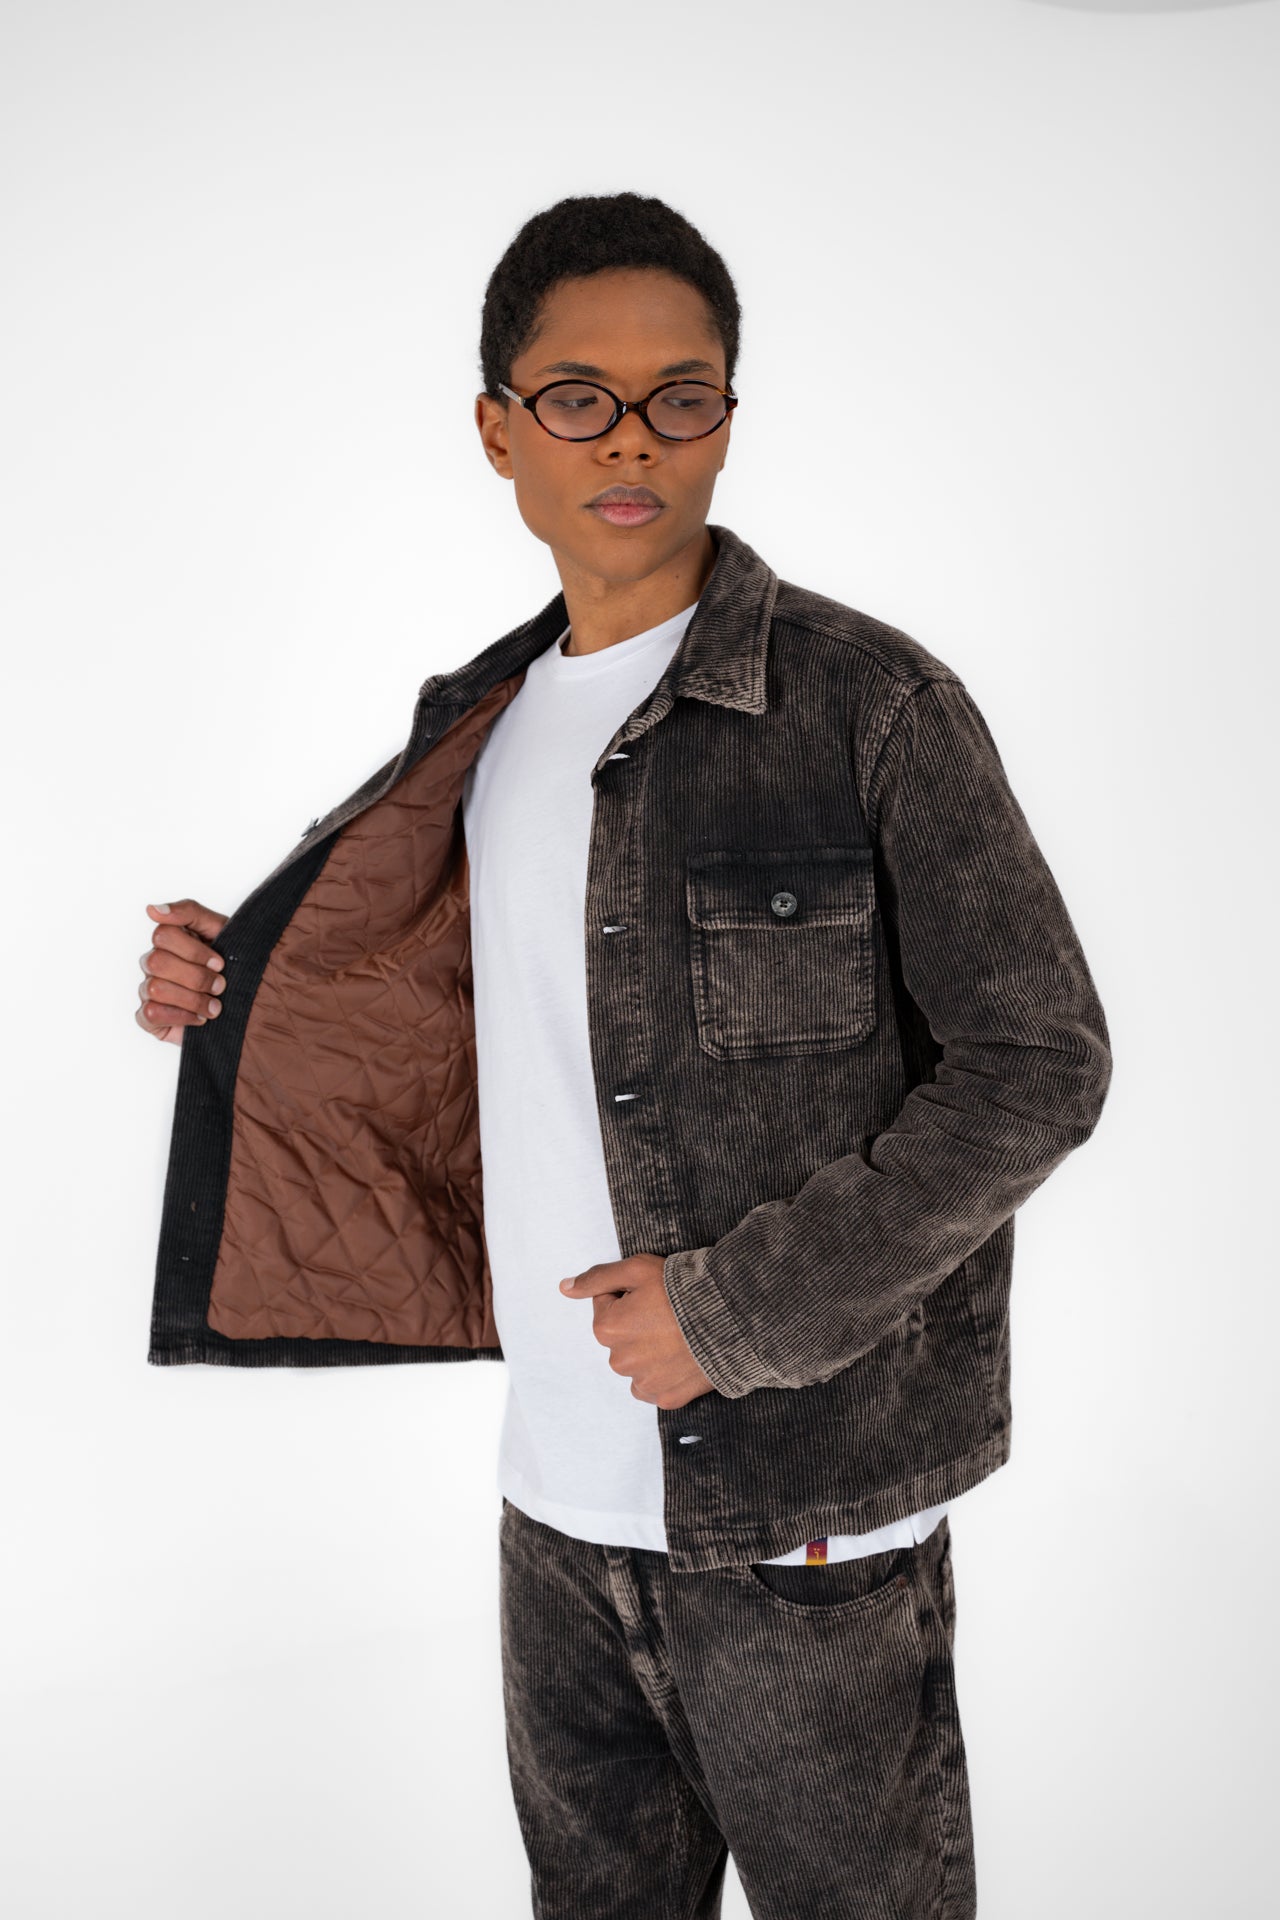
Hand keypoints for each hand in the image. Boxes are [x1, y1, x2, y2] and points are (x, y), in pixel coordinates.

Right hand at [136, 899, 229, 1045]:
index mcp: (170, 940)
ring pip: (155, 988)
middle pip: (157, 962)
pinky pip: (149, 1014)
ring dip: (192, 999)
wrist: (254, 1001)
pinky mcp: (149, 1017)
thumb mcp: (221, 930)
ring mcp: (149, 990)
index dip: (194, 951)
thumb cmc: (234, 963)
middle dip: (196, 977)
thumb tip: (154, 910)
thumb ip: (189, 912)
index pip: (163, 935)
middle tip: (220, 986)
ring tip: (214, 1006)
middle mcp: (155, 963)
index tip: (219, 963)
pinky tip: (199, 1018)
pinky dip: (179, 1017)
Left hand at [558, 1253, 716, 1409]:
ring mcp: (643, 1382)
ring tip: (679, 1333)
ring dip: (650, 1349)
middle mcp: (618, 1361)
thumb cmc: (682, 1290)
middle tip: (668, 1313)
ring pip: (637, 1362)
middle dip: (637, 1324)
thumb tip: (564, 1288)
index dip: (630, 1294)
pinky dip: (665, 1372)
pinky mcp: (666, 1398)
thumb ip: (597, 1279)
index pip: (607, 1305)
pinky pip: (655, 1384)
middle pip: (621, 1336)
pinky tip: (683, 1355)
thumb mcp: (636, 1269)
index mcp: (606, 1328)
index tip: (653, 1294)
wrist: (730, 1319)